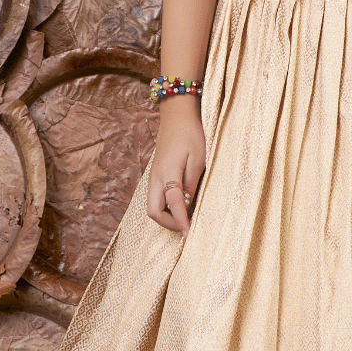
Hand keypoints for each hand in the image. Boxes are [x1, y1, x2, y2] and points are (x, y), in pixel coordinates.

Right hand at [147, 97, 205, 235]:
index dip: (181, 222)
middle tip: (187, 227)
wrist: (176, 115)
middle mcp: (155, 177)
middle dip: (169, 224)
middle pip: (153, 212)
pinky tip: (180, 205)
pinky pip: (155, 198)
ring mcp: (152, 176)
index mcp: (168, 173)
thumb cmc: (191, 134)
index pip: (173, 204)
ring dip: (166, 216)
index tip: (189, 234)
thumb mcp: (199, 158)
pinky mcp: (155, 175)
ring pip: (152, 206)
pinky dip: (165, 207)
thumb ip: (192, 182)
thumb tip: (188, 203)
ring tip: (186, 218)